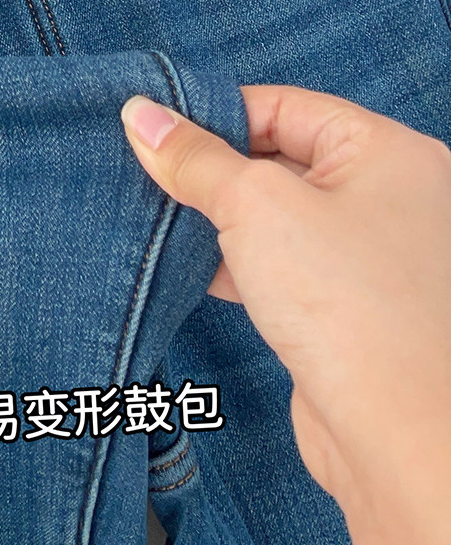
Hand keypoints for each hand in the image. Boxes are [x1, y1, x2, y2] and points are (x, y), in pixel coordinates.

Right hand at [122, 85, 450, 544]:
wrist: (402, 438)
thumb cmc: (351, 307)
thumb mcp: (253, 205)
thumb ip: (193, 157)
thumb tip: (141, 114)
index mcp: (389, 153)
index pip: (284, 106)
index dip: (214, 114)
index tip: (152, 129)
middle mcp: (391, 198)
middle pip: (280, 157)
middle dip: (212, 168)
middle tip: (146, 172)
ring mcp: (372, 258)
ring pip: (277, 216)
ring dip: (218, 219)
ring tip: (157, 220)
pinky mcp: (349, 311)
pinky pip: (282, 266)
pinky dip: (235, 262)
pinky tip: (189, 267)